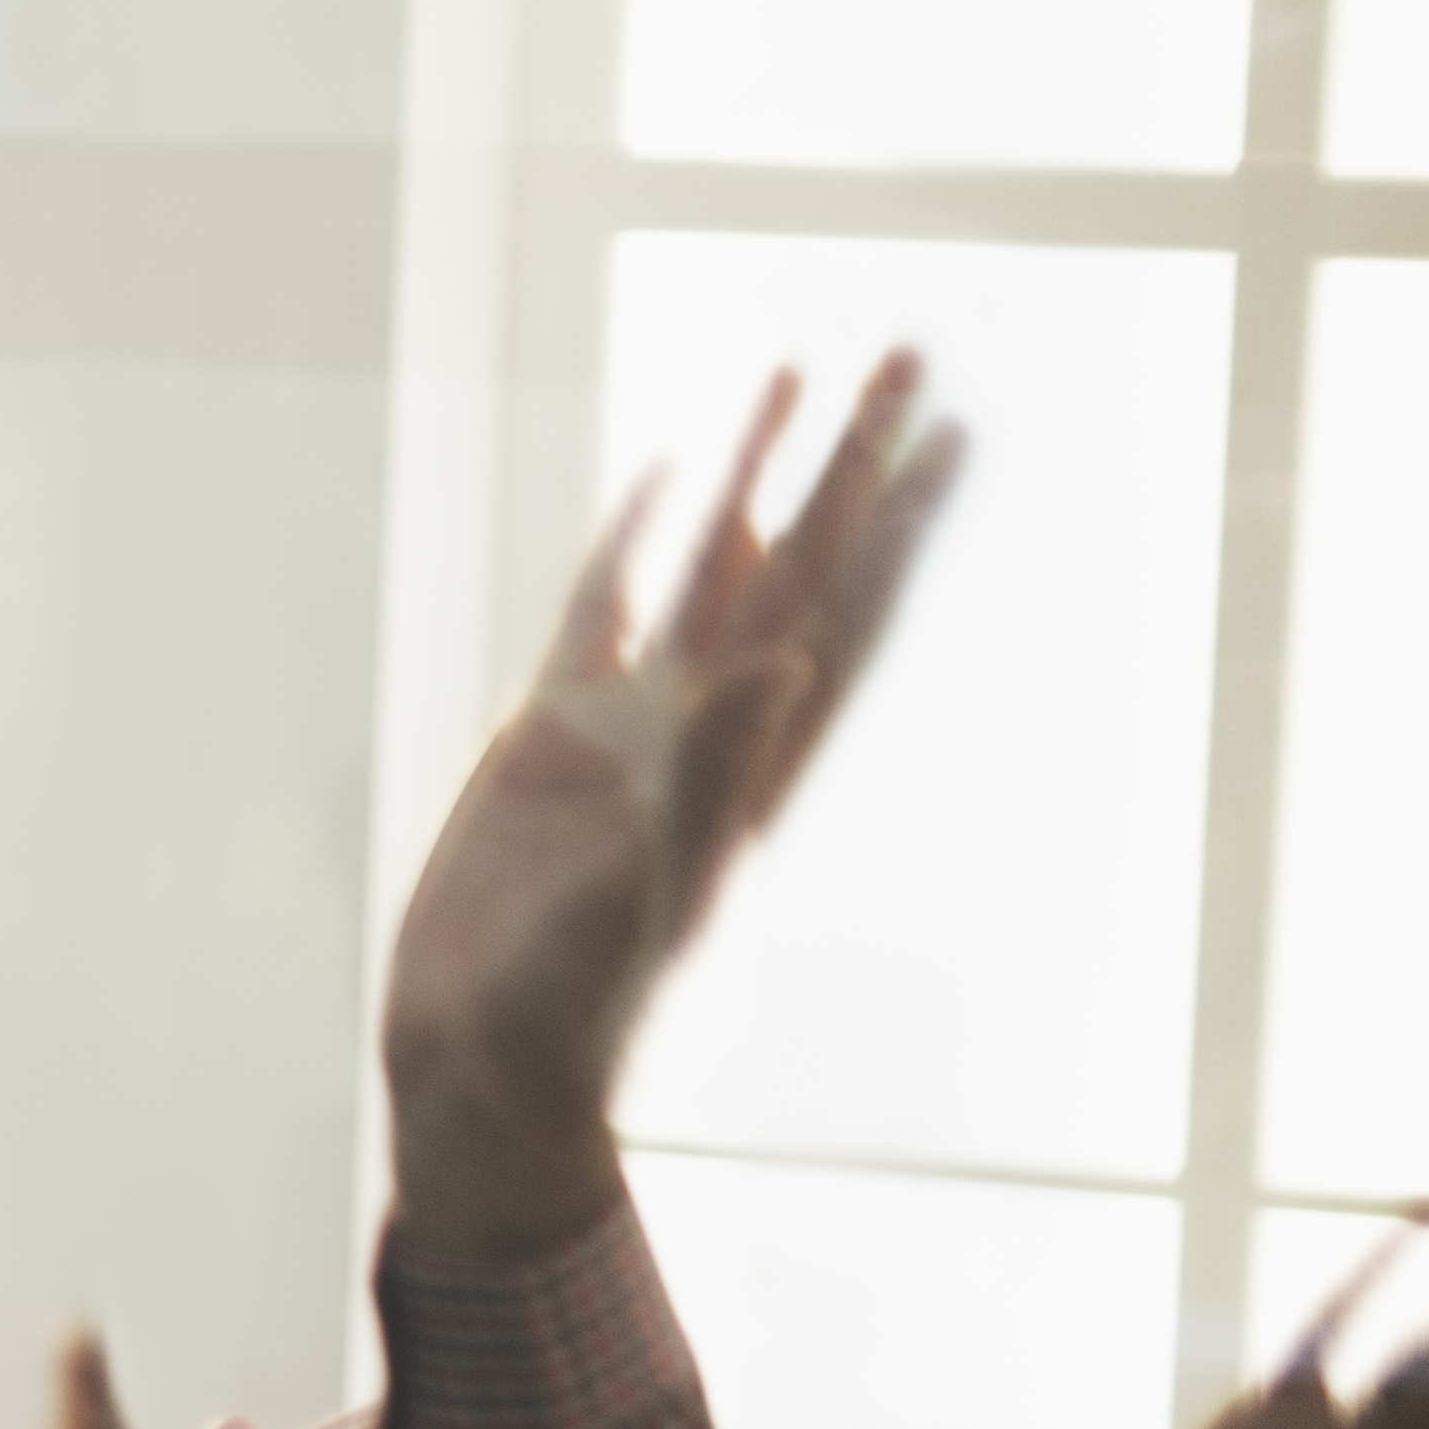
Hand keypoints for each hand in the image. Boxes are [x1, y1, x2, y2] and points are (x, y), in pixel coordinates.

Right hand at [382, 358, 962, 1259]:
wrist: (479, 1071)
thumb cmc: (566, 1018)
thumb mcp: (639, 906)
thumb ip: (709, 788)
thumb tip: (790, 666)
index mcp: (742, 768)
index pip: (839, 617)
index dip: (894, 526)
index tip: (949, 434)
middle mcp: (699, 729)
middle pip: (794, 566)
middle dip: (849, 462)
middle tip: (906, 356)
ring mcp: (624, 728)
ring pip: (704, 568)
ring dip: (751, 476)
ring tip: (790, 375)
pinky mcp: (542, 740)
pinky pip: (599, 612)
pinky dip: (630, 540)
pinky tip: (660, 476)